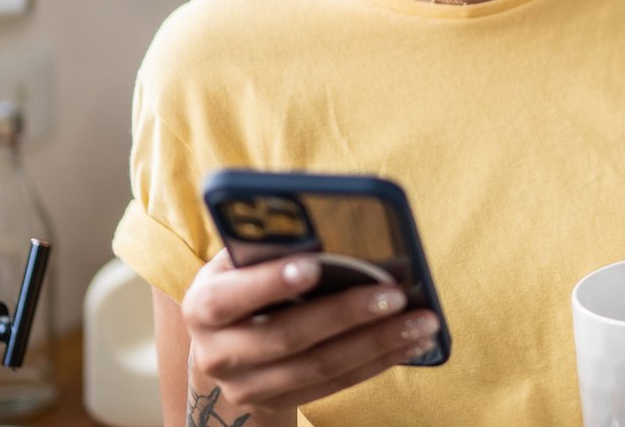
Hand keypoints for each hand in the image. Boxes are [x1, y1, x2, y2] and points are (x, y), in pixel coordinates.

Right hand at [181, 250, 438, 415]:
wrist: (222, 352)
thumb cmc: (241, 287)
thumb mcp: (237, 264)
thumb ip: (267, 246)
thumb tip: (321, 222)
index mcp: (203, 307)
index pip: (231, 297)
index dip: (269, 282)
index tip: (313, 265)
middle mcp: (220, 354)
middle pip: (288, 337)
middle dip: (346, 314)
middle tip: (395, 294)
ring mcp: (249, 386)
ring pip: (320, 367)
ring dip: (377, 343)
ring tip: (421, 320)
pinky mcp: (280, 403)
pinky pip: (336, 384)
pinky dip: (378, 362)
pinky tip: (411, 342)